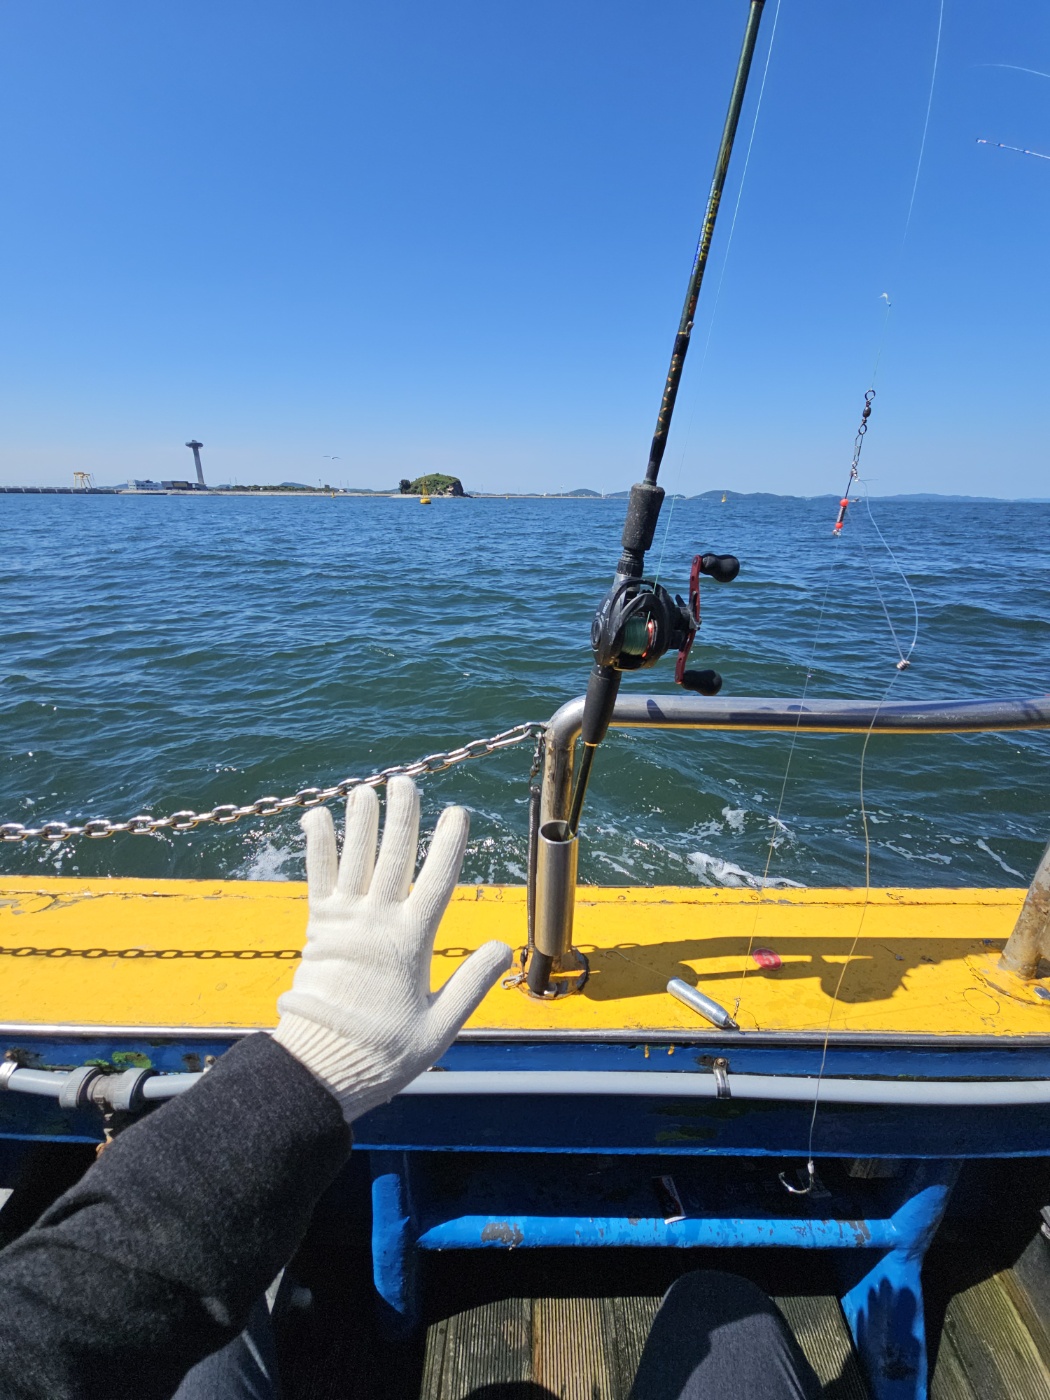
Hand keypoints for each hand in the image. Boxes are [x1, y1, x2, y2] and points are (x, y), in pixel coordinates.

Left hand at [273, 776, 511, 1123]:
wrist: (322, 1066)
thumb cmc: (385, 1052)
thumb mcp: (441, 1025)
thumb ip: (473, 983)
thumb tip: (507, 947)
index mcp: (412, 942)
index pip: (437, 880)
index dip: (449, 844)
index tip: (459, 812)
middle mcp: (378, 923)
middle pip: (394, 857)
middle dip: (403, 817)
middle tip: (406, 782)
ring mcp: (344, 923)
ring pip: (356, 859)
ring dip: (361, 821)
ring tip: (366, 789)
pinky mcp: (317, 929)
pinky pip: (317, 878)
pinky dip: (317, 846)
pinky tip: (315, 816)